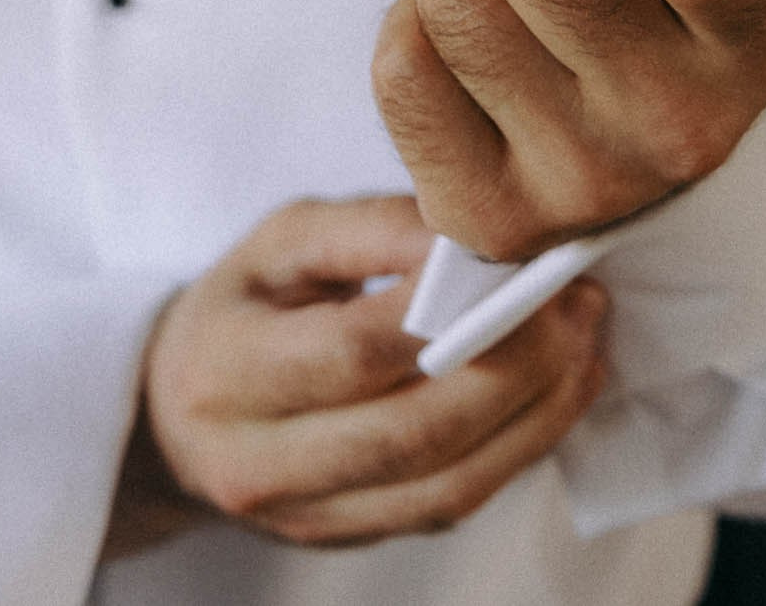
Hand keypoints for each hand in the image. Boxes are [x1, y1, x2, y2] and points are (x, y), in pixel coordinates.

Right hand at [109, 196, 606, 555]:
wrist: (179, 413)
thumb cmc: (245, 307)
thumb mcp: (283, 242)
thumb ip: (371, 227)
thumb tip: (465, 234)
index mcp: (229, 372)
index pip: (356, 351)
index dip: (450, 311)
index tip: (522, 263)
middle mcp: (261, 463)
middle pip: (414, 430)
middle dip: (517, 367)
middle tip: (578, 303)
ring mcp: (307, 516)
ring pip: (446, 484)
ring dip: (536, 416)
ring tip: (586, 345)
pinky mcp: (351, 537)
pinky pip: (452, 505)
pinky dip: (519, 451)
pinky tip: (560, 394)